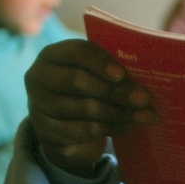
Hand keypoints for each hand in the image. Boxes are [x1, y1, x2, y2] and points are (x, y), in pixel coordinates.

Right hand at [24, 39, 154, 177]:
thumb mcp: (94, 73)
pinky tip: (128, 125)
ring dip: (119, 112)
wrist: (63, 122)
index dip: (100, 62)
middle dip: (115, 91)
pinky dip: (110, 127)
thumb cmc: (86, 87)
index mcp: (52, 55)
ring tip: (145, 114)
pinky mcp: (46, 132)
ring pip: (84, 109)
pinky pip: (83, 130)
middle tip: (144, 98)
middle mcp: (38, 77)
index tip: (123, 74)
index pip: (75, 51)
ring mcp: (39, 106)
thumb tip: (145, 74)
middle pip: (78, 82)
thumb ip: (111, 68)